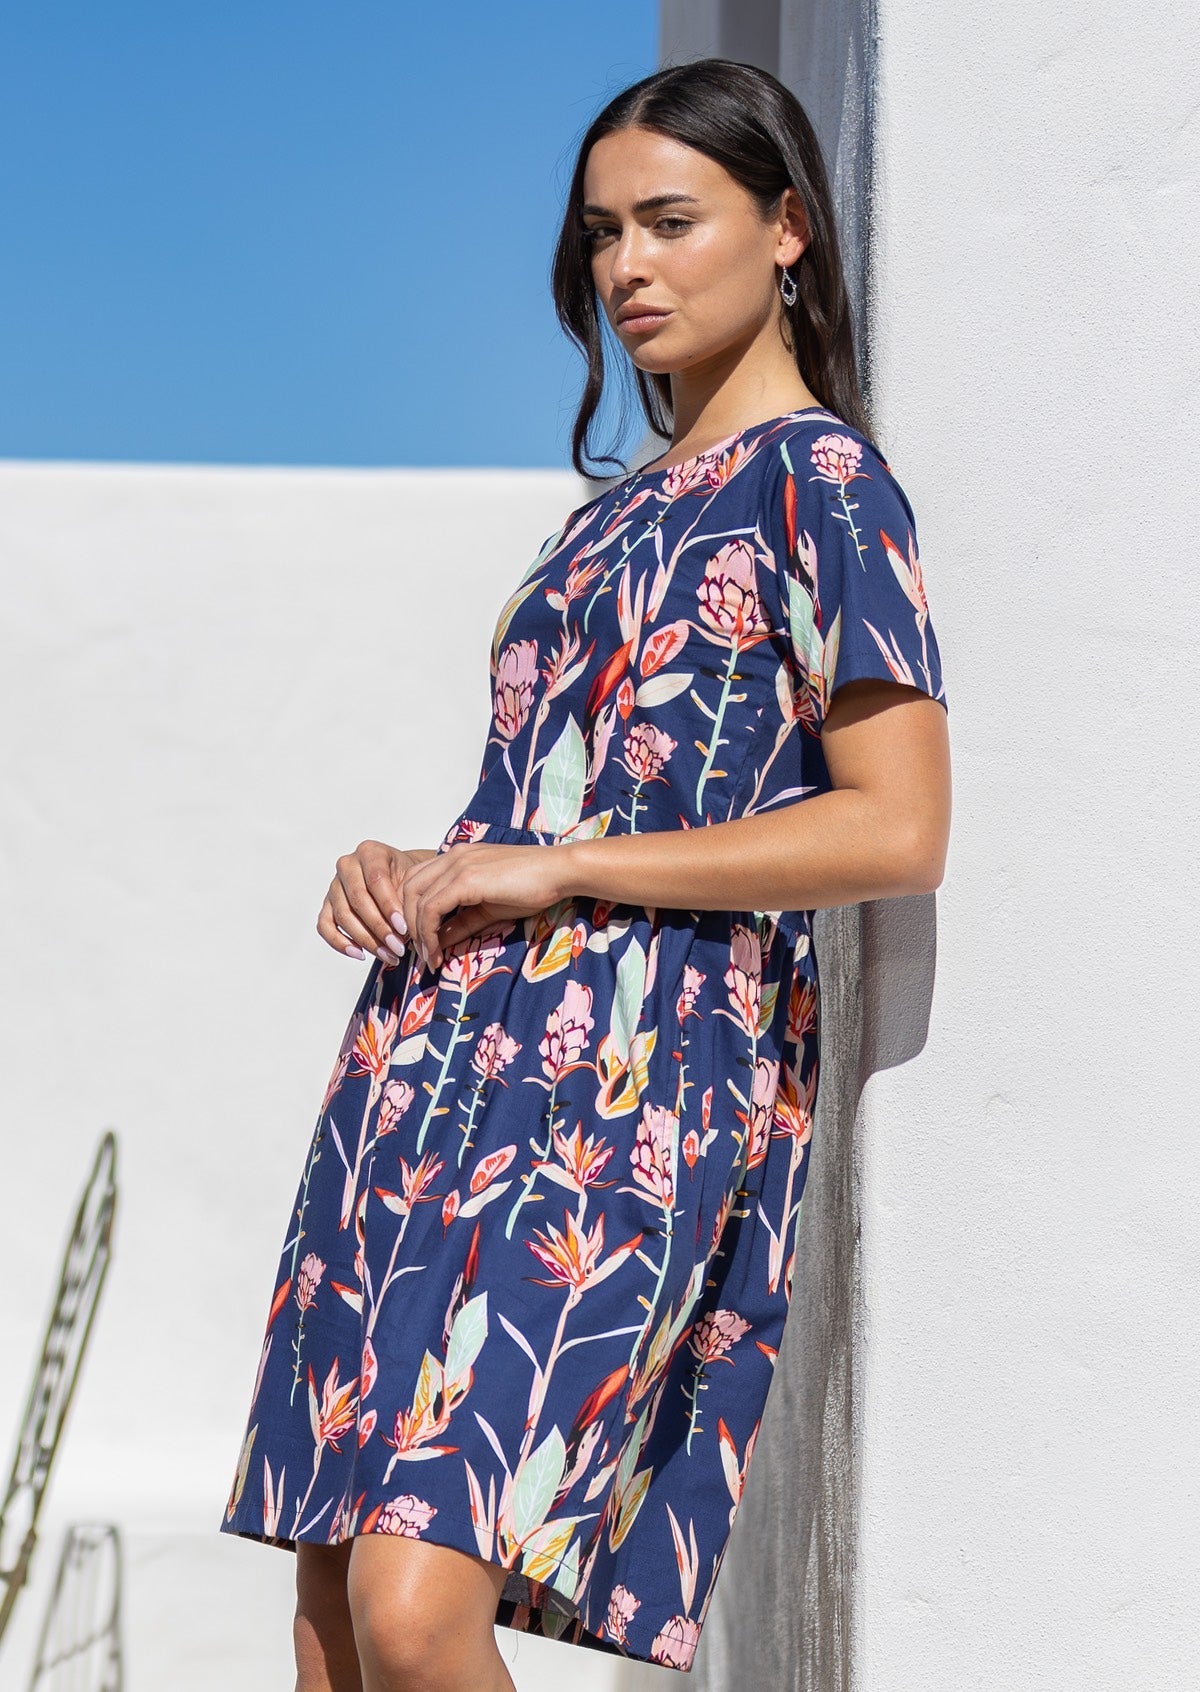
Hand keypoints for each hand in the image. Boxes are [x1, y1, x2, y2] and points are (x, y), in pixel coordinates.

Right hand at [317, 840, 436, 964]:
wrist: (399, 878)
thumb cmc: (406, 878)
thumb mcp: (412, 880)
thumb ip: (407, 898)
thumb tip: (406, 930)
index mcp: (369, 852)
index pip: (376, 879)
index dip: (389, 906)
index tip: (404, 928)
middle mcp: (347, 865)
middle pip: (358, 899)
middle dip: (379, 927)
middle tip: (397, 947)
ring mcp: (334, 885)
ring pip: (343, 915)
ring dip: (366, 940)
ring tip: (388, 955)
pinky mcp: (327, 904)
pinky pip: (325, 926)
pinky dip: (339, 942)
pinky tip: (360, 954)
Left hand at [398, 841, 571, 971]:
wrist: (557, 872)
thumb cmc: (531, 887)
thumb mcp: (488, 909)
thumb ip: (460, 923)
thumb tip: (438, 942)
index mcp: (456, 858)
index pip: (416, 882)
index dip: (411, 913)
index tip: (422, 942)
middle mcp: (451, 856)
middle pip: (408, 889)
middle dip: (406, 923)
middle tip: (418, 952)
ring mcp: (456, 865)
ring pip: (416, 901)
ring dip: (417, 933)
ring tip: (428, 958)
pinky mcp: (465, 879)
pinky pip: (432, 909)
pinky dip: (428, 934)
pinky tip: (437, 952)